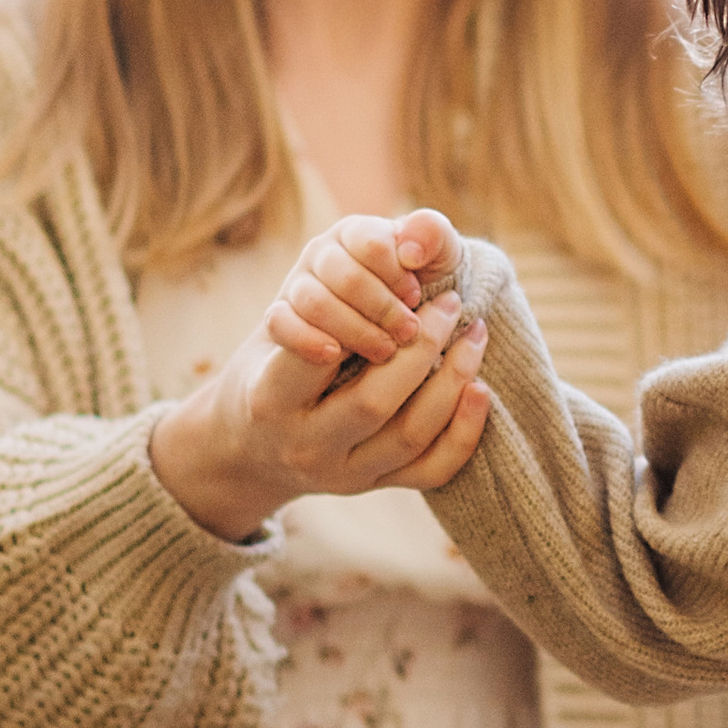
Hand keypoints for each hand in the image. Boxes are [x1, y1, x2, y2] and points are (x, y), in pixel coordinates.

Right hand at [148, 209, 488, 542]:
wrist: (248, 448)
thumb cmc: (271, 365)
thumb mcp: (279, 319)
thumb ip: (331, 281)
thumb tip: (410, 240)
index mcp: (268, 396)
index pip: (316, 353)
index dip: (360, 317)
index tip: (403, 286)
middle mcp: (303, 444)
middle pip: (370, 401)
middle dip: (421, 347)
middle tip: (450, 304)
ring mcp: (341, 474)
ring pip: (408, 435)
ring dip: (452, 380)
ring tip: (475, 333)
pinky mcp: (374, 488)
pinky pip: (430, 471)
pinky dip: (464, 432)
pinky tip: (480, 389)